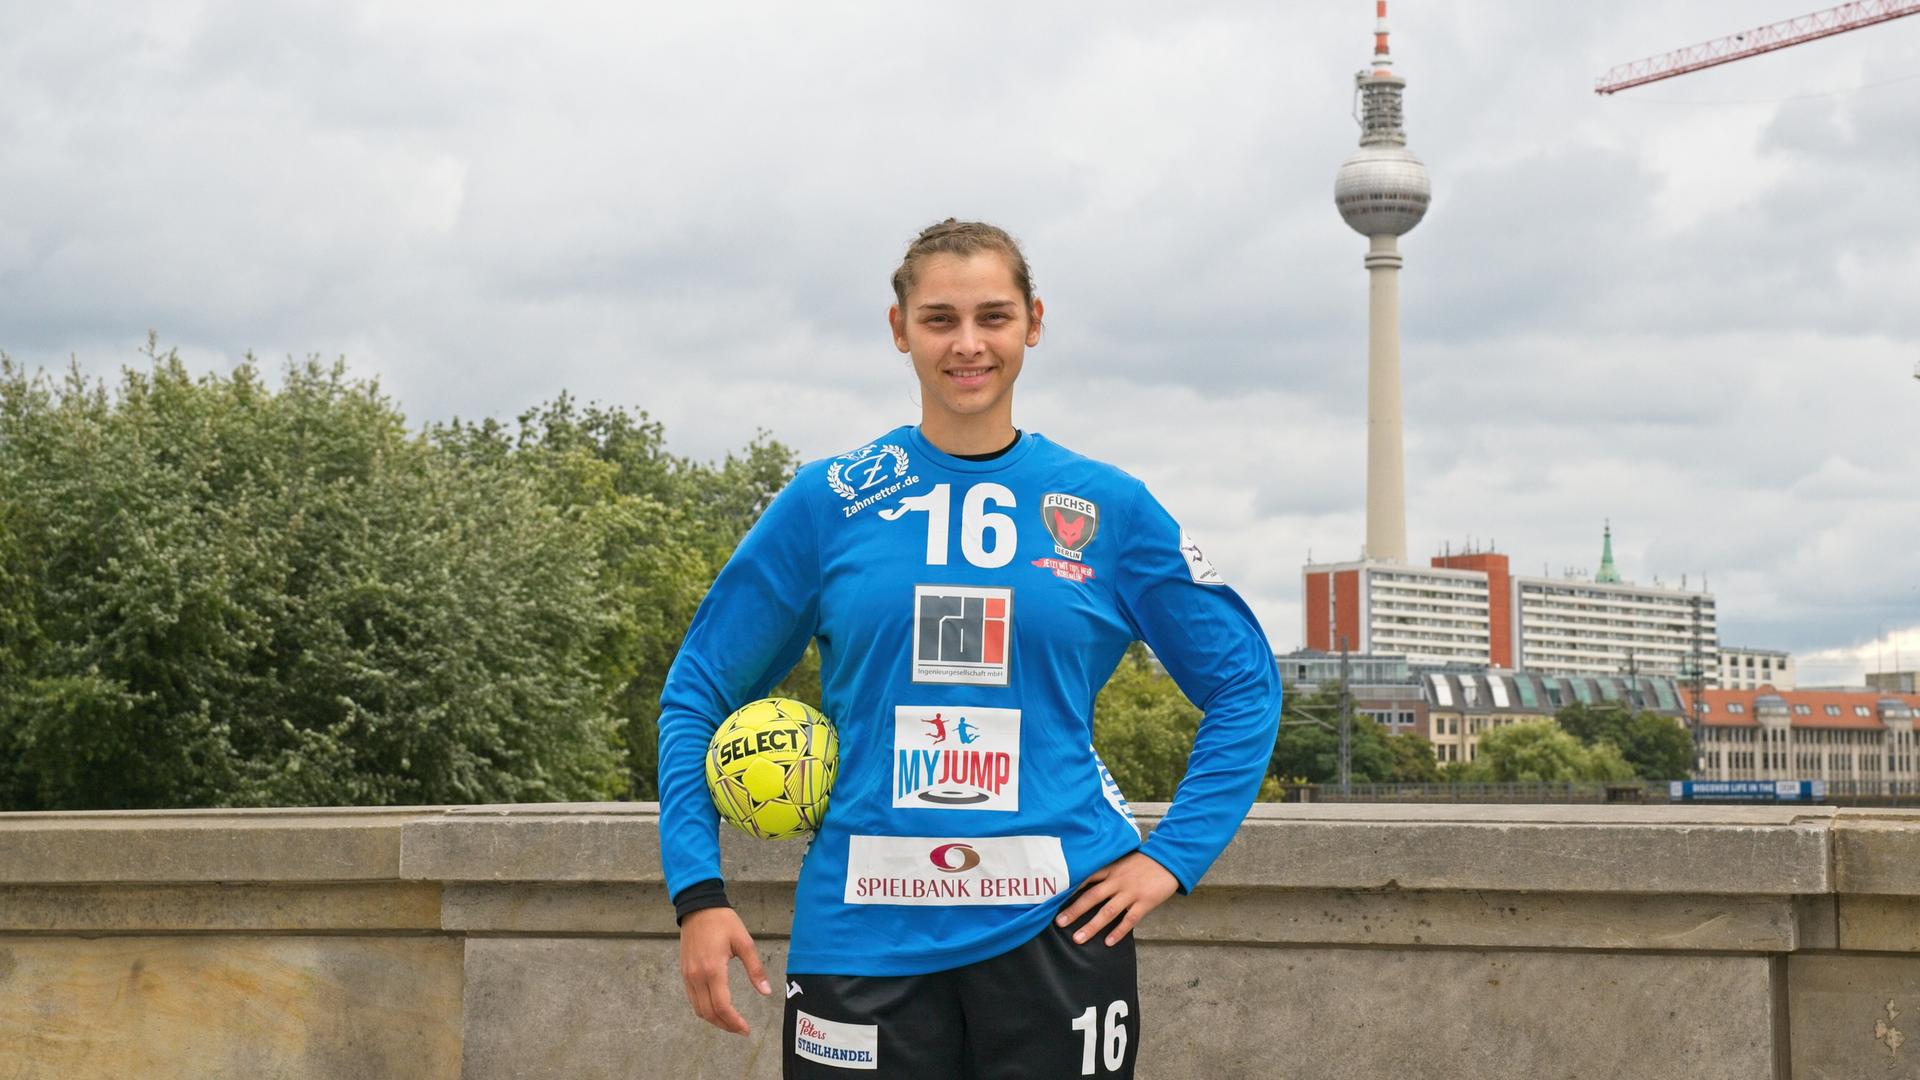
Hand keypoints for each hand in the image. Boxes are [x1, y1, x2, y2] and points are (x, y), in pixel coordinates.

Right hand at [679, 906, 771, 1035]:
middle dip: (726, 1025)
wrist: (698, 907)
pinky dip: (705, 1010)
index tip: (746, 1029)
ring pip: (699, 1009)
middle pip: (709, 1013)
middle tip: (741, 1029)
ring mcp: (688, 976)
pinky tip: (717, 1009)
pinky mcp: (685, 973)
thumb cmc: (723, 922)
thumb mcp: (744, 942)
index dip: (734, 1022)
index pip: (722, 1006)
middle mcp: (697, 976)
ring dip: (715, 1020)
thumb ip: (755, 969)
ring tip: (731, 1022)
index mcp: (713, 969)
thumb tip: (766, 992)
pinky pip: (693, 1000)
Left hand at [1053, 851, 1179, 946]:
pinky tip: (1108, 942)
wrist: (1168, 859)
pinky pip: (1129, 919)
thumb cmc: (1143, 861)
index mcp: (1110, 870)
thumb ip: (1107, 871)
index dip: (1070, 889)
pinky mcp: (1145, 902)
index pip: (1086, 879)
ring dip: (1091, 926)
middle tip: (1059, 923)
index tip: (1055, 899)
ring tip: (1078, 938)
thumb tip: (1087, 882)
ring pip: (1107, 911)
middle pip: (1092, 897)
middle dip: (1074, 911)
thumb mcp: (1122, 861)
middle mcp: (1117, 881)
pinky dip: (1118, 931)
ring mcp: (1131, 892)